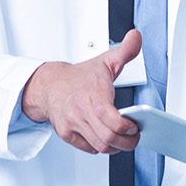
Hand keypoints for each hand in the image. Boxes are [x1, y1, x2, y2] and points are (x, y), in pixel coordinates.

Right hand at [21, 28, 143, 154]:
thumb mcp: (104, 61)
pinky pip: (88, 148)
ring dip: (115, 147)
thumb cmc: (78, 77)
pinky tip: (105, 138)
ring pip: (99, 146)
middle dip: (127, 142)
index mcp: (93, 94)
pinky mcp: (66, 134)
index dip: (128, 128)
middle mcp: (81, 111)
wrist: (48, 85)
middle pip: (108, 138)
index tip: (135, 126)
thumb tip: (136, 36)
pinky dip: (100, 147)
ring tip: (122, 139)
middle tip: (134, 138)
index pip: (112, 120)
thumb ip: (125, 51)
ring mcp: (72, 124)